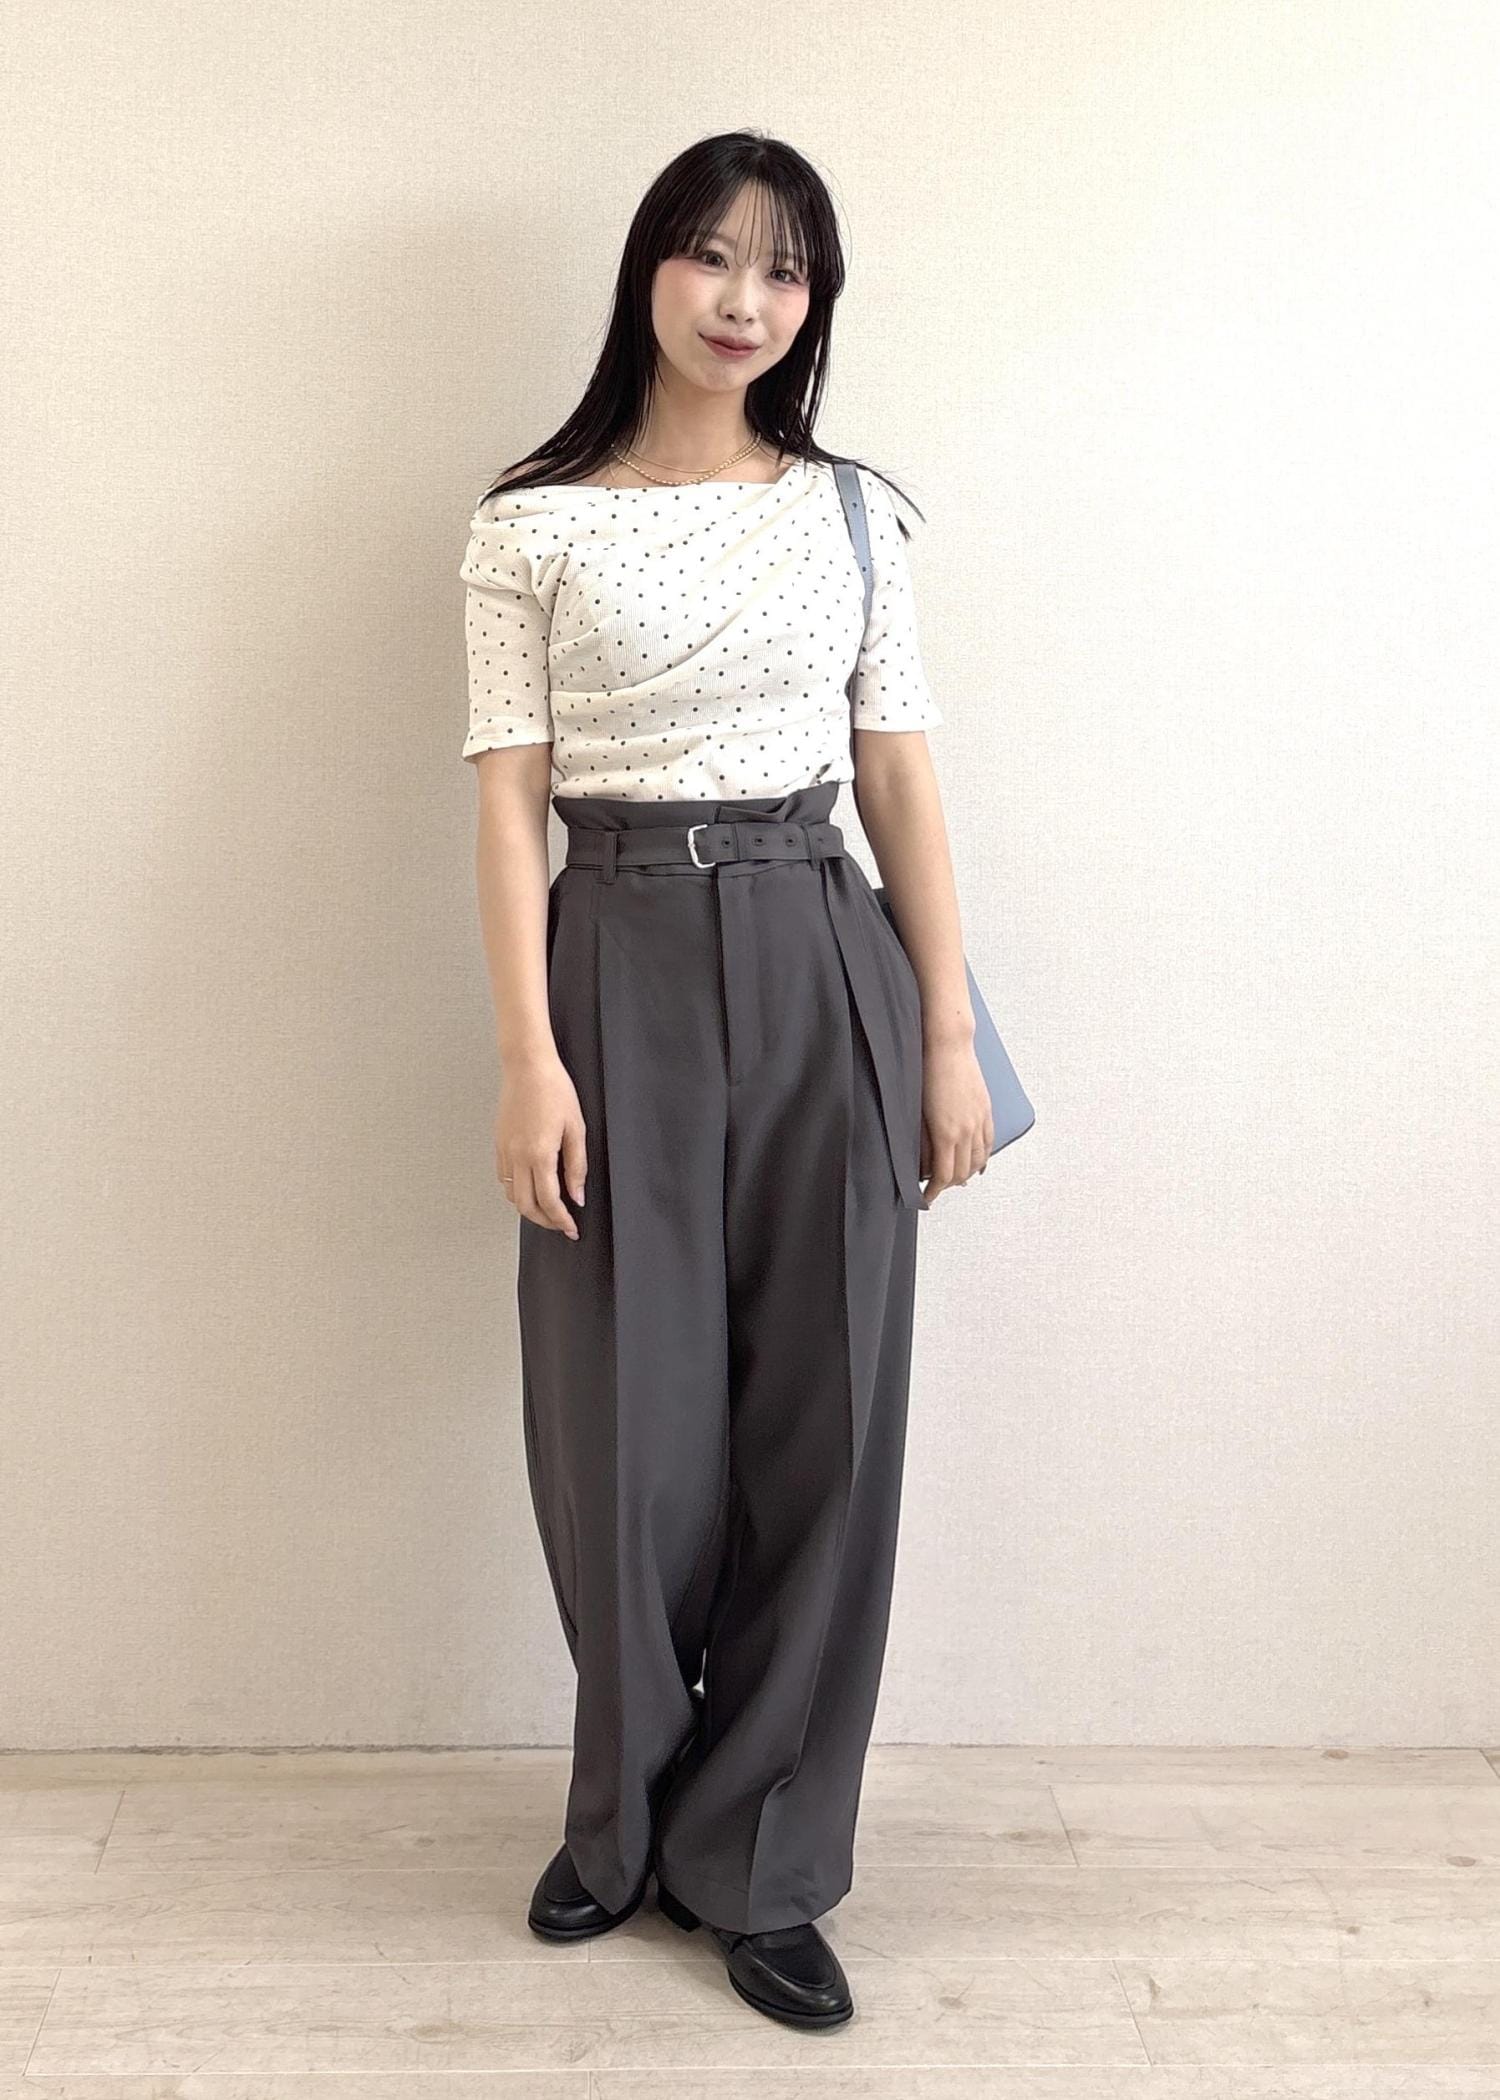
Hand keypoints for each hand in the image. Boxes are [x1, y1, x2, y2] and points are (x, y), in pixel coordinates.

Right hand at [495, 1053, 586, 1237]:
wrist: (527, 1066)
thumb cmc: (554, 1090)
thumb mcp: (576, 1128)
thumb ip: (576, 1166)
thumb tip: (576, 1195)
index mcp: (539, 1154)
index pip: (549, 1201)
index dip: (561, 1220)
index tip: (572, 1228)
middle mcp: (517, 1156)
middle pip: (525, 1206)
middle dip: (544, 1221)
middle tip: (561, 1224)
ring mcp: (504, 1150)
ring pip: (511, 1195)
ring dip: (529, 1208)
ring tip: (548, 1208)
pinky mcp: (499, 1143)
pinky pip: (504, 1178)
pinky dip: (516, 1190)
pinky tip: (531, 1186)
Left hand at [918, 1036, 992, 1205]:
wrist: (948, 1046)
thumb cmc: (926, 1073)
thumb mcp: (918, 1112)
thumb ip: (923, 1141)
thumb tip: (924, 1163)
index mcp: (946, 1134)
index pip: (944, 1176)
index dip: (934, 1191)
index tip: (925, 1197)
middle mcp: (967, 1131)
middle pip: (962, 1172)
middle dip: (948, 1185)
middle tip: (935, 1189)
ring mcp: (979, 1120)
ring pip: (978, 1160)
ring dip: (966, 1174)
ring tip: (954, 1179)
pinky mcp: (985, 1110)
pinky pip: (988, 1142)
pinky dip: (983, 1158)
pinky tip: (978, 1164)